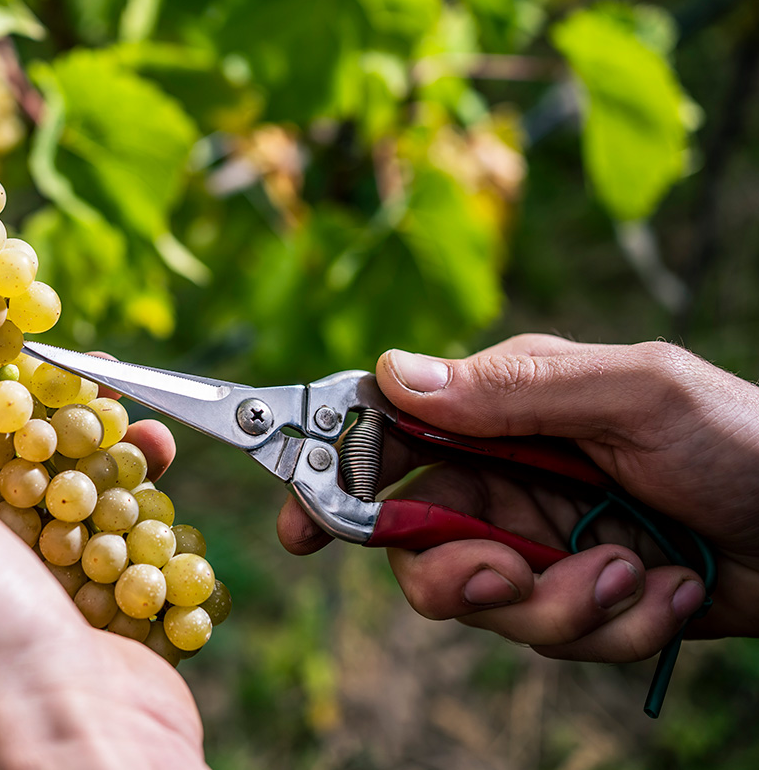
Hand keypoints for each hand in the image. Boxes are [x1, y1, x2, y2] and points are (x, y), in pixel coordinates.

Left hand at [0, 307, 205, 769]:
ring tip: (106, 387)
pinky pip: (107, 501)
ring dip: (80, 414)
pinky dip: (129, 471)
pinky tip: (149, 450)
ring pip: (47, 452)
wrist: (71, 731)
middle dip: (2, 362)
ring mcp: (19, 552)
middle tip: (32, 318)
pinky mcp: (89, 574)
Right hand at [278, 334, 758, 662]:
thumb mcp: (634, 394)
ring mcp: (543, 543)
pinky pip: (554, 639)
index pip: (389, 438)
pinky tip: (671, 595)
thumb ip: (512, 391)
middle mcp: (509, 478)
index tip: (300, 528)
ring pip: (484, 604)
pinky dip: (613, 628)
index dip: (333, 480)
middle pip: (418, 546)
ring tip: (637, 577)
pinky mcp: (582, 599)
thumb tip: (390, 376)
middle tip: (506, 576)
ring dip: (562, 607)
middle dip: (458, 577)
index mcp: (505, 411)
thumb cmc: (746, 441)